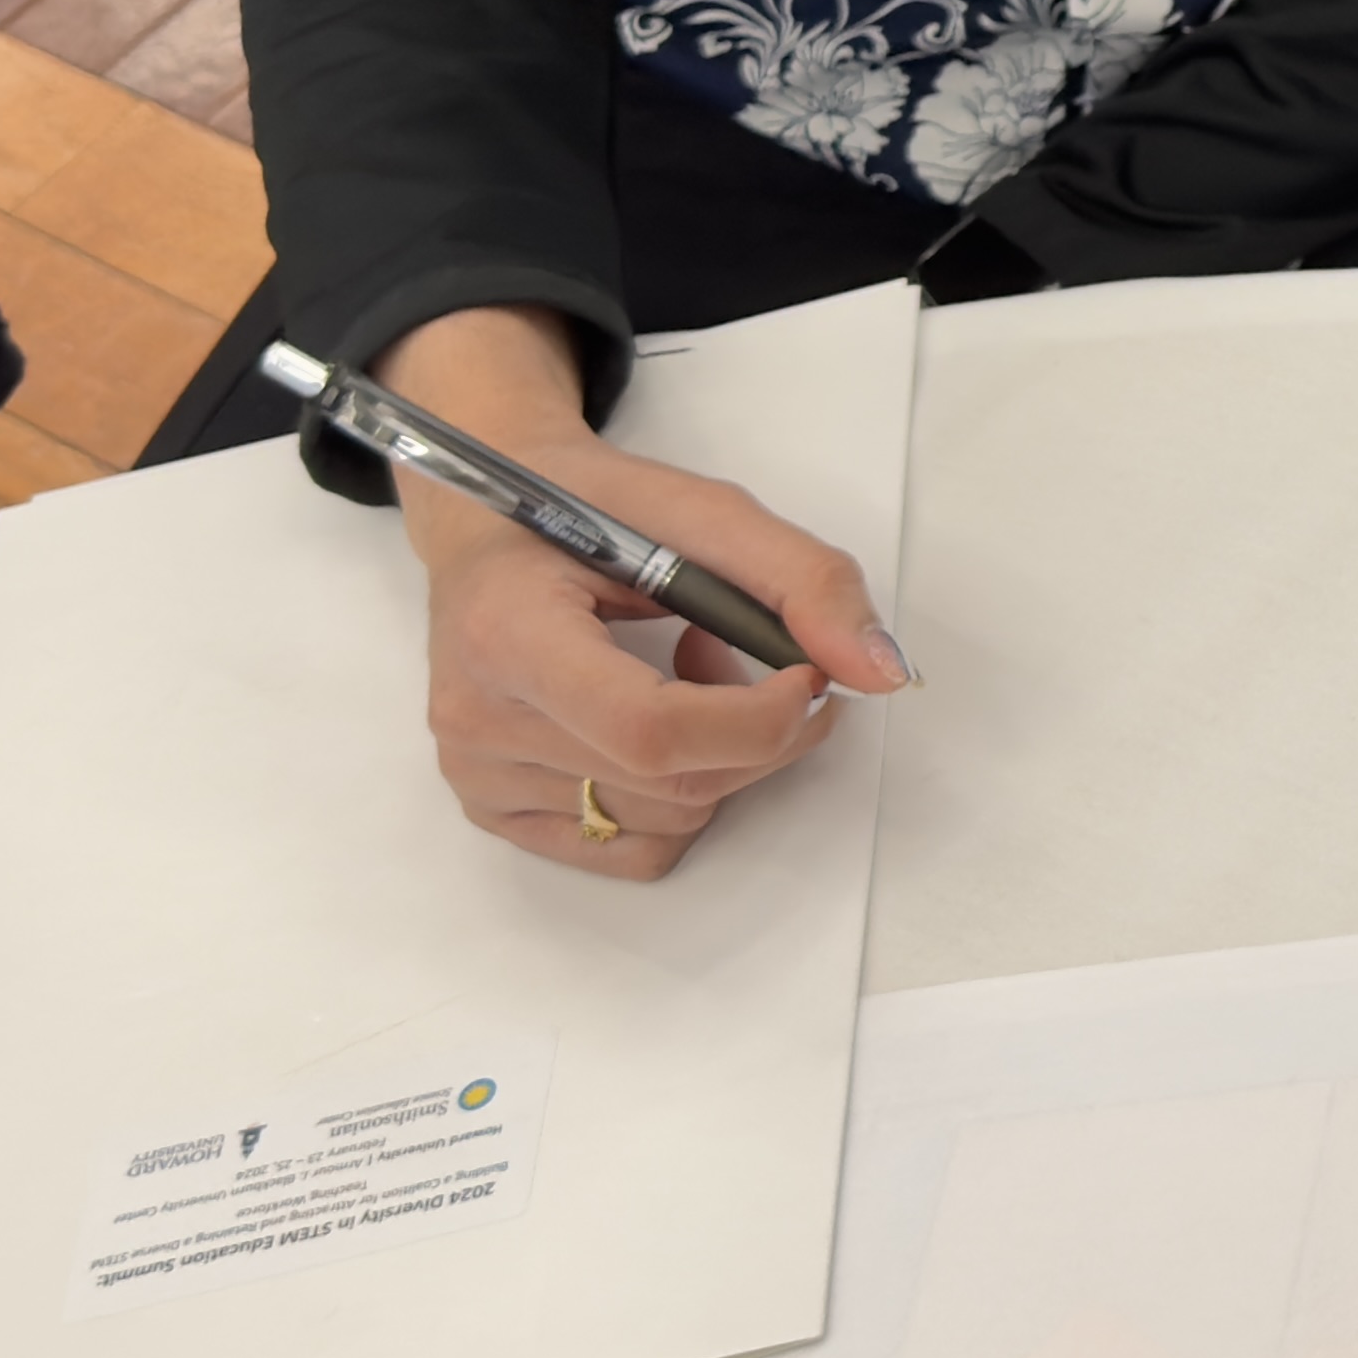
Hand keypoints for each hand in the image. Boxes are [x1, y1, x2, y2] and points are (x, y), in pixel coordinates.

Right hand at [376, 305, 908, 882]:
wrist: (487, 526)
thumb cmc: (588, 508)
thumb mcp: (701, 509)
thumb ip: (802, 579)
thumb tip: (880, 671)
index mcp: (508, 633)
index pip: (650, 731)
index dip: (756, 719)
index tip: (805, 675)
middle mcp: (477, 718)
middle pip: (672, 782)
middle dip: (758, 732)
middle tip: (761, 658)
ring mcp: (478, 775)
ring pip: (667, 820)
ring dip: (720, 756)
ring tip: (688, 670)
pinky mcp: (491, 811)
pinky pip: (634, 849)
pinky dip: (679, 796)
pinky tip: (659, 723)